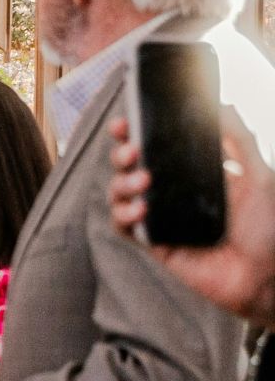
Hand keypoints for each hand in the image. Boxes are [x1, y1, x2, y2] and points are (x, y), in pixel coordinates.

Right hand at [110, 113, 274, 328]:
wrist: (265, 275)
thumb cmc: (267, 228)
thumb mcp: (259, 175)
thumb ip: (240, 140)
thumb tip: (222, 105)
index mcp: (192, 172)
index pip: (156, 147)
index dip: (135, 133)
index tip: (125, 122)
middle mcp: (172, 192)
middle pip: (129, 166)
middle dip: (121, 154)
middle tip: (131, 150)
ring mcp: (160, 217)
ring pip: (119, 193)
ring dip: (121, 182)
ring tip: (142, 181)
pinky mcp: (153, 242)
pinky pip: (124, 226)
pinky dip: (124, 214)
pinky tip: (141, 209)